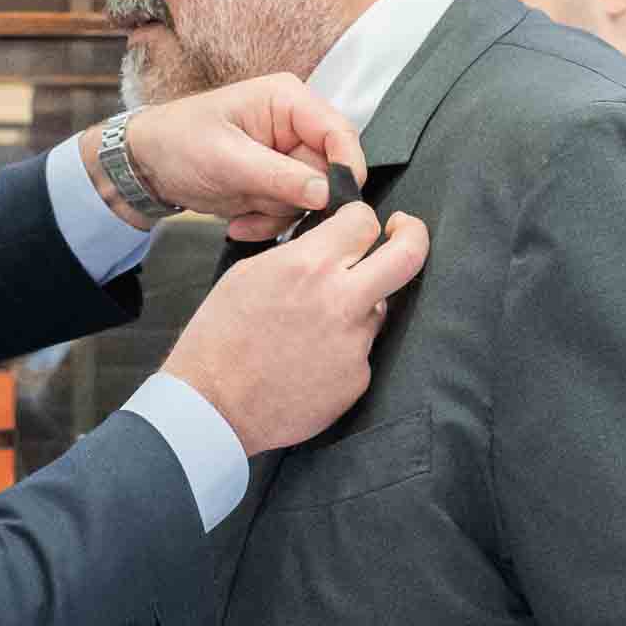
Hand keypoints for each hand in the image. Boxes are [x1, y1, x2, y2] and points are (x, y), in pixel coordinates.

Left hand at [80, 72, 364, 239]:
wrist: (147, 166)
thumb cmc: (177, 143)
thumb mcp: (226, 160)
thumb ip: (279, 176)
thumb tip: (326, 193)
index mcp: (288, 101)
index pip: (339, 132)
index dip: (346, 167)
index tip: (336, 202)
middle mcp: (295, 126)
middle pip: (327, 172)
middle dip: (295, 200)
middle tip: (259, 208)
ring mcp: (287, 157)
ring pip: (311, 199)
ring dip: (276, 216)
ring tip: (240, 216)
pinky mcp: (277, 183)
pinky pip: (290, 212)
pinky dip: (266, 223)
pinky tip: (238, 221)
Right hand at [161, 198, 428, 455]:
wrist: (213, 405)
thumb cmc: (219, 339)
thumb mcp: (247, 275)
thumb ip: (297, 254)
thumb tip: (326, 246)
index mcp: (308, 266)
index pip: (363, 221)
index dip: (361, 219)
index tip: (361, 227)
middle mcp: (340, 300)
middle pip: (408, 255)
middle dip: (413, 236)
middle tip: (405, 234)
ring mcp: (354, 342)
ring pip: (378, 308)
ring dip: (358, 308)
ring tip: (312, 329)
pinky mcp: (357, 378)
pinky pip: (361, 351)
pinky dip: (342, 351)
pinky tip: (308, 361)